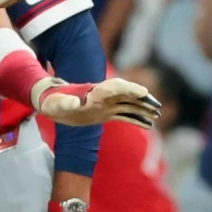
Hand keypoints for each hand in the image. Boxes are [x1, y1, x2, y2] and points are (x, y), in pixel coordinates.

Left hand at [34, 76, 161, 128]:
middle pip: (127, 94)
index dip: (129, 89)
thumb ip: (67, 103)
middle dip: (141, 99)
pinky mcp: (105, 113)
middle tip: (156, 106)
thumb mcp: (58, 104)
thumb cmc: (54, 102)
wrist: (53, 104)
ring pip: (129, 104)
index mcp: (94, 92)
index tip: (143, 93)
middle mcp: (103, 96)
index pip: (116, 87)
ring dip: (142, 109)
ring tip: (157, 115)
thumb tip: (76, 103)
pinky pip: (124, 115)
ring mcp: (106, 104)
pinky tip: (148, 124)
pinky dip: (136, 119)